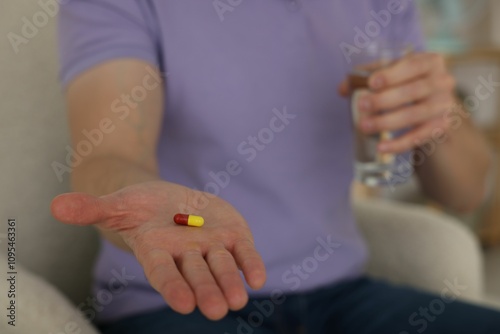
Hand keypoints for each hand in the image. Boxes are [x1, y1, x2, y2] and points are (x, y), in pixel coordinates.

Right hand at [50, 181, 265, 319]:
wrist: (167, 203)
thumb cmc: (138, 208)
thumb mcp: (116, 205)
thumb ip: (92, 209)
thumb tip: (56, 205)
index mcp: (157, 252)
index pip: (163, 274)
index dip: (173, 287)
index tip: (183, 303)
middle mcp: (186, 256)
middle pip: (196, 275)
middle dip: (206, 291)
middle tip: (215, 310)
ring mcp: (211, 247)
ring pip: (222, 267)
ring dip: (230, 283)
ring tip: (238, 300)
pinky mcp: (231, 236)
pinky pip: (243, 253)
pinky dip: (251, 264)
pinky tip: (258, 278)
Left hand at [339, 52, 455, 153]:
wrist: (432, 105)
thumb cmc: (405, 83)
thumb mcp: (390, 74)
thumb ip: (365, 77)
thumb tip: (342, 89)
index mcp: (430, 62)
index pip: (413, 65)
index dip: (393, 74)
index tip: (372, 83)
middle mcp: (443, 81)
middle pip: (414, 91)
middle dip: (385, 99)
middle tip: (361, 105)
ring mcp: (444, 105)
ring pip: (416, 114)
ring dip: (387, 121)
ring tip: (364, 126)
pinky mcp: (442, 127)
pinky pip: (419, 137)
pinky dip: (399, 143)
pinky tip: (381, 147)